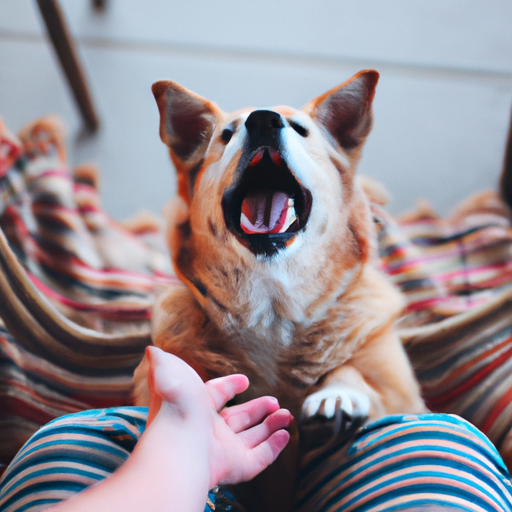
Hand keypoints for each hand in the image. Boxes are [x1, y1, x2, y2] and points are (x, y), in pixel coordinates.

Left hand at [146, 346, 292, 487]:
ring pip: (252, 438)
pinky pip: (260, 458)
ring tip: (286, 415)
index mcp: (196, 408)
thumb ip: (163, 361)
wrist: (177, 443)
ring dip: (271, 426)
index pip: (215, 396)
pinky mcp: (235, 467)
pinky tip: (285, 434)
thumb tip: (152, 349)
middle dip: (259, 409)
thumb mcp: (167, 373)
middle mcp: (210, 430)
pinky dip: (274, 447)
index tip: (244, 381)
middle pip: (239, 419)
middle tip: (275, 402)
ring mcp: (223, 450)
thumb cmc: (174, 406)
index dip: (229, 387)